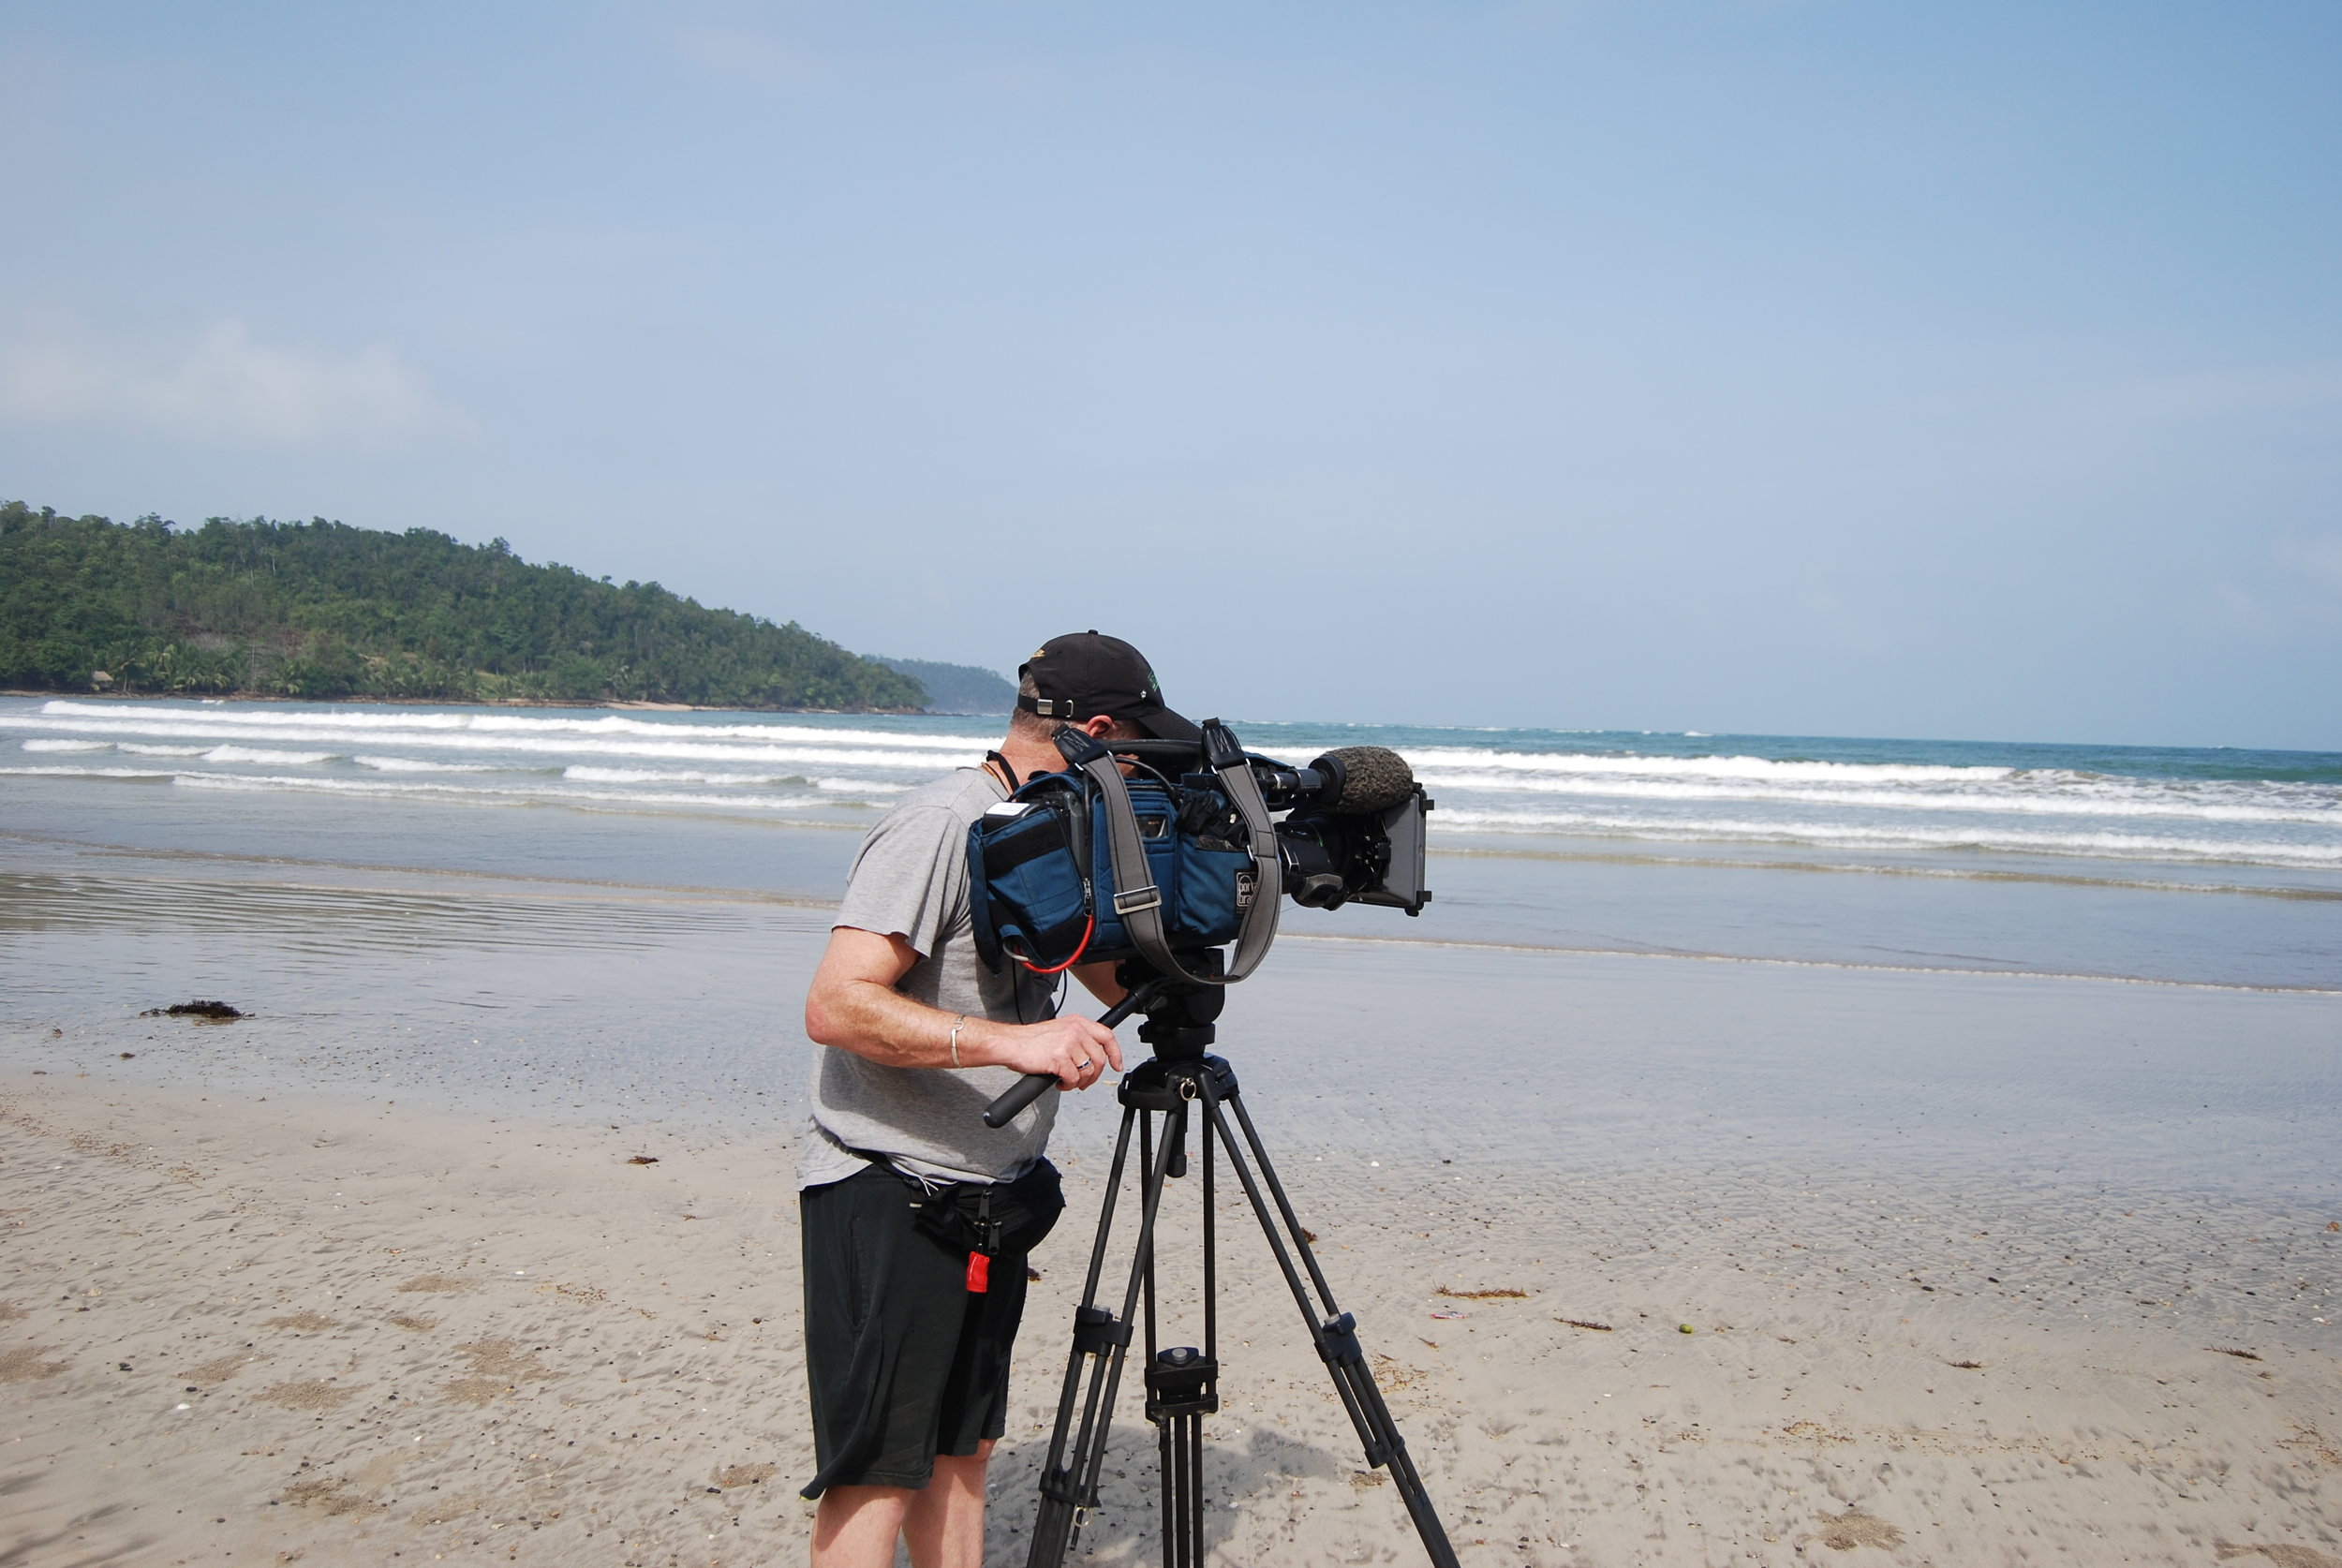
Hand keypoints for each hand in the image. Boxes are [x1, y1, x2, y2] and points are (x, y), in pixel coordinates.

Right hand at [982, 1014, 1123, 1090]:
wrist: (1009, 1044)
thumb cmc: (1029, 1041)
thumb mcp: (1059, 1030)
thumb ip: (1077, 1038)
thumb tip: (1092, 1056)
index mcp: (1077, 1022)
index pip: (1107, 1035)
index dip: (1115, 1053)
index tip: (1116, 1065)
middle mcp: (1075, 1030)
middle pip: (1099, 1058)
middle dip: (1094, 1076)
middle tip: (1083, 1082)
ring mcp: (1068, 1043)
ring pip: (1088, 1071)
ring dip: (1079, 1082)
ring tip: (1067, 1082)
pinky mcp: (1059, 1058)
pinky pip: (1074, 1079)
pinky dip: (1068, 1085)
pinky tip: (1059, 1083)